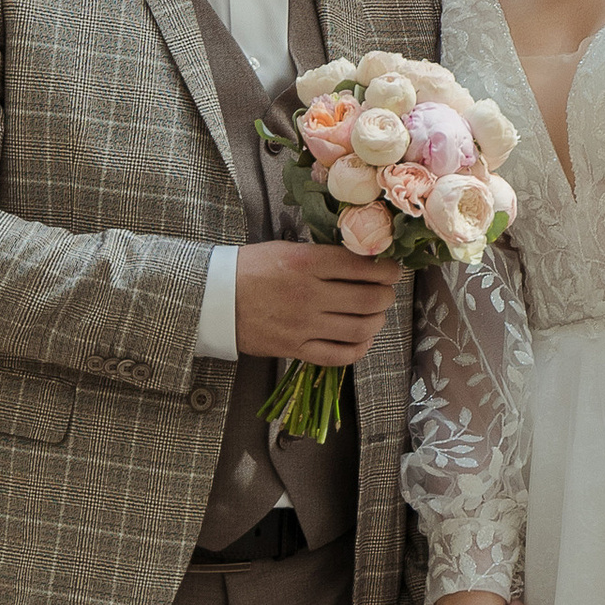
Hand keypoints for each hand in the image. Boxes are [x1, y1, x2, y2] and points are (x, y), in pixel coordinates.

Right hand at [234, 241, 404, 366]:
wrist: (213, 299)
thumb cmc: (251, 268)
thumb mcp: (287, 249)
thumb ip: (324, 255)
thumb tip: (364, 259)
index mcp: (306, 263)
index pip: (363, 266)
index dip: (388, 270)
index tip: (392, 271)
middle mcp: (308, 295)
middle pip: (369, 299)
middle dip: (386, 295)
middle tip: (385, 292)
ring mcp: (302, 326)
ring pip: (361, 328)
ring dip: (377, 321)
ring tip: (375, 315)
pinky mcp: (295, 349)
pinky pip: (340, 356)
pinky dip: (359, 348)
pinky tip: (361, 338)